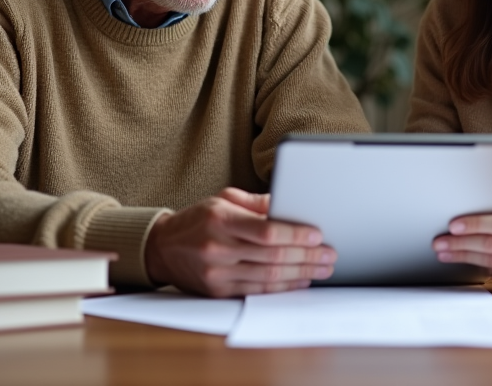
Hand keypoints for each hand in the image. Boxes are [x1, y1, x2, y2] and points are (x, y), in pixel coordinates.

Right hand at [144, 187, 335, 297]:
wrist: (162, 248)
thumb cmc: (198, 220)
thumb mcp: (222, 199)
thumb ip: (256, 203)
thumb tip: (288, 203)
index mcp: (221, 220)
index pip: (266, 231)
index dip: (295, 235)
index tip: (318, 235)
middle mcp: (219, 248)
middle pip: (272, 256)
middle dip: (307, 256)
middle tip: (329, 255)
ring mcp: (218, 273)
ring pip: (268, 276)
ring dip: (300, 274)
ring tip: (321, 269)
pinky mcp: (218, 291)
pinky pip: (257, 291)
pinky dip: (282, 287)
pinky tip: (299, 281)